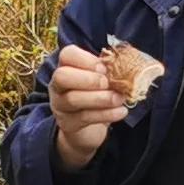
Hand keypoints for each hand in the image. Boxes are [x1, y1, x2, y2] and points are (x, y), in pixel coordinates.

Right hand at [48, 46, 129, 170]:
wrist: (87, 130)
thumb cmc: (96, 96)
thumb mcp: (101, 80)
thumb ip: (108, 71)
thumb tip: (125, 65)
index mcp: (66, 67)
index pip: (67, 55)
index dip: (86, 59)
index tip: (104, 67)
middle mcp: (58, 85)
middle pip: (62, 76)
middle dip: (88, 79)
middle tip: (107, 83)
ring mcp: (60, 105)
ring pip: (73, 99)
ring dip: (101, 98)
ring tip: (119, 99)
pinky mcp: (68, 124)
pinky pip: (85, 117)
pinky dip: (106, 114)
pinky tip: (121, 111)